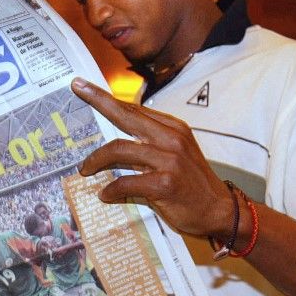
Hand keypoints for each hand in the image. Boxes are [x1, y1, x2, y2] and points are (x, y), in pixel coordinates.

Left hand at [71, 77, 233, 239]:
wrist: (219, 210)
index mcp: (173, 128)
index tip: (83, 85)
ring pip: (119, 150)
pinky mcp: (165, 183)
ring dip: (96, 161)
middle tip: (77, 92)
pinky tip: (105, 195)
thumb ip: (151, 142)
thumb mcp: (176, 154)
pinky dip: (111, 190)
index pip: (134, 109)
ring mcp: (169, 160)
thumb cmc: (192, 184)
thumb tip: (119, 141)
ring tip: (85, 170)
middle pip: (125, 116)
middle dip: (98, 102)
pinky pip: (125, 182)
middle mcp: (171, 138)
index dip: (106, 97)